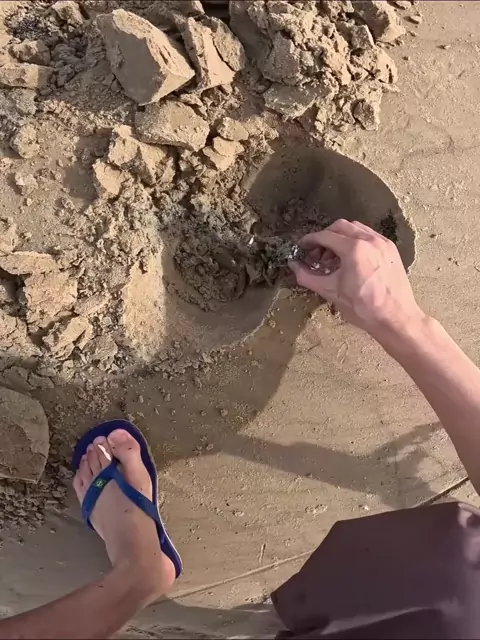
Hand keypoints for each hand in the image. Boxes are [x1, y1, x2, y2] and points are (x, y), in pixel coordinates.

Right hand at [289, 219, 424, 337]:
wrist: (395, 319)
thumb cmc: (364, 309)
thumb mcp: (330, 292)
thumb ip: (308, 276)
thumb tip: (294, 266)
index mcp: (354, 249)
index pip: (325, 236)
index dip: (309, 241)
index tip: (302, 247)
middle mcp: (370, 240)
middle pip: (339, 227)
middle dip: (324, 238)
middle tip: (316, 254)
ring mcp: (382, 243)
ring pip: (355, 229)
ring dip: (340, 238)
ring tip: (333, 258)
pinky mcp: (390, 250)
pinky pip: (369, 236)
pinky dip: (355, 241)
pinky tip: (350, 260)